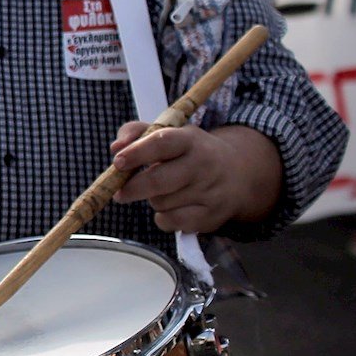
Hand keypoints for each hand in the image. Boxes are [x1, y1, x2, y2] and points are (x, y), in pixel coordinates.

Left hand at [109, 122, 282, 234]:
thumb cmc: (190, 152)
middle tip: (119, 192)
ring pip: (161, 203)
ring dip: (152, 200)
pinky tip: (172, 207)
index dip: (136, 153)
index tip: (117, 162)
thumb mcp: (169, 133)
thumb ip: (136, 132)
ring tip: (163, 192)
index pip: (161, 143)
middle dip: (132, 188)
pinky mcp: (212, 216)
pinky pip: (171, 222)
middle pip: (158, 181)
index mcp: (189, 139)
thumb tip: (115, 147)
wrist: (239, 173)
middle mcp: (203, 164)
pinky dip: (163, 218)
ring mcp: (210, 192)